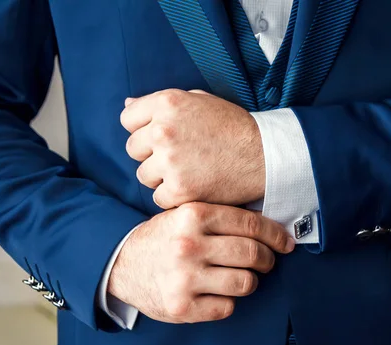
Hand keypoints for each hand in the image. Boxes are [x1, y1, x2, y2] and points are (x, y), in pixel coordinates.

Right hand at [108, 202, 294, 323]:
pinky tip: (218, 292)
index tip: (285, 242)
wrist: (122, 264)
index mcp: (193, 215)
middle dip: (267, 260)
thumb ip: (221, 217)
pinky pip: (227, 307)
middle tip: (266, 261)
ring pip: (245, 283)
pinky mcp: (182, 307)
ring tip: (241, 277)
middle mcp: (189, 245)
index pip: (250, 224)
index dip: (275, 235)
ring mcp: (185, 278)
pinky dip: (228, 301)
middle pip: (252, 254)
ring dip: (250, 281)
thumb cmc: (163, 238)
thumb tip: (269, 226)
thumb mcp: (185, 215)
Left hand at [120, 89, 264, 208]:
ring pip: (144, 175)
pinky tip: (193, 187)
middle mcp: (163, 130)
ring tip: (188, 172)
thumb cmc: (234, 127)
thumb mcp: (200, 101)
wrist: (263, 156)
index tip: (160, 138)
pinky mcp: (178, 189)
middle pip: (133, 149)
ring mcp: (169, 161)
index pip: (128, 118)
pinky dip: (173, 197)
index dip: (143, 129)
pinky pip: (158, 198)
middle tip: (178, 157)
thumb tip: (127, 104)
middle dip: (151, 154)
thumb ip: (162, 103)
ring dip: (161, 178)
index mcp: (168, 103)